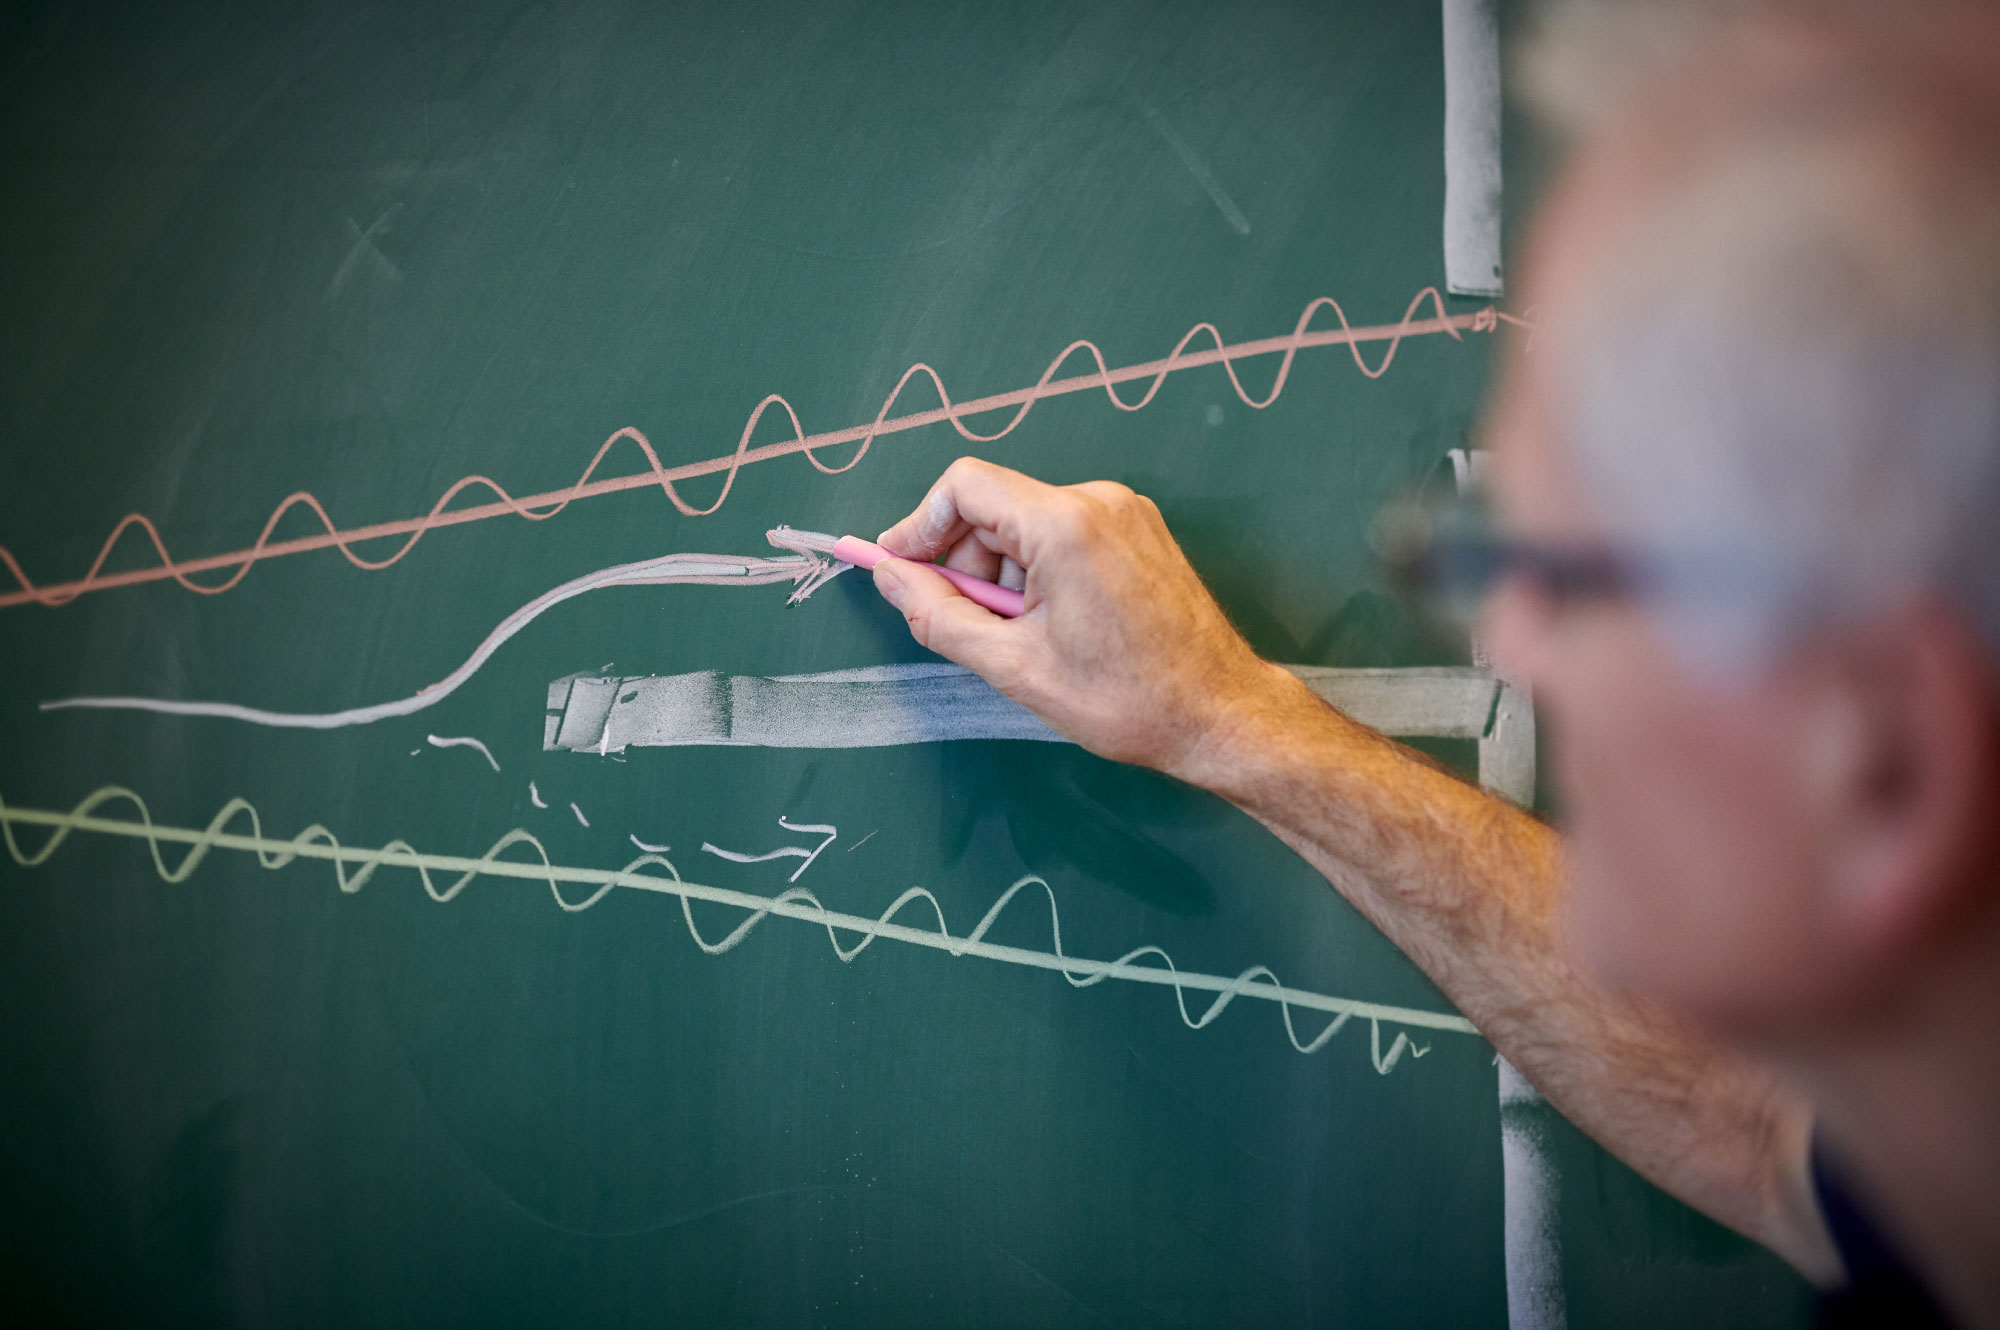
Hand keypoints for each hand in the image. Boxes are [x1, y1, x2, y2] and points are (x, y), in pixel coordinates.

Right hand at [868, 457, 1287, 778]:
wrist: (1218, 714)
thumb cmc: (1129, 699)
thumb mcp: (1013, 666)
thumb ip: (938, 615)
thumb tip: (890, 578)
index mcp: (1066, 525)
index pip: (964, 486)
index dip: (919, 526)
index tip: (898, 568)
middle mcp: (1099, 501)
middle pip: (995, 505)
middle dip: (964, 561)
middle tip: (964, 624)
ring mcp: (1126, 512)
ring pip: (1028, 522)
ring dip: (1003, 572)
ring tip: (1020, 636)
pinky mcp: (1140, 530)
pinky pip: (1066, 532)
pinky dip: (1040, 569)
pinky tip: (1051, 623)